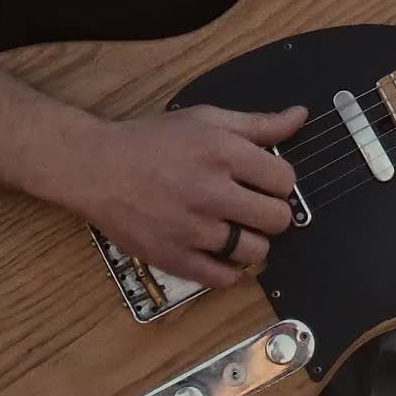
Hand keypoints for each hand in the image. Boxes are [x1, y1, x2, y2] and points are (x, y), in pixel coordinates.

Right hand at [60, 105, 306, 287]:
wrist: (96, 167)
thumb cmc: (152, 141)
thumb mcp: (206, 119)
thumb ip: (258, 123)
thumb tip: (300, 116)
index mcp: (223, 153)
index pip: (285, 179)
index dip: (280, 181)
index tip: (265, 181)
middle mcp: (211, 192)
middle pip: (278, 218)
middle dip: (271, 212)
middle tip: (252, 206)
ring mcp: (193, 229)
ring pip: (256, 252)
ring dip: (253, 242)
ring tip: (235, 229)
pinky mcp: (174, 258)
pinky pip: (224, 279)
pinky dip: (229, 270)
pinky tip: (219, 251)